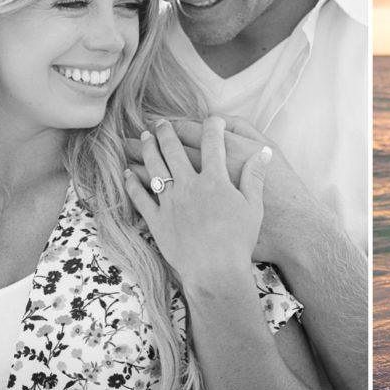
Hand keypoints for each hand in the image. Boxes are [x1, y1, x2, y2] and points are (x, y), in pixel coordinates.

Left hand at [126, 116, 327, 264]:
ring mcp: (171, 202)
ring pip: (154, 168)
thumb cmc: (239, 241)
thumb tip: (263, 153)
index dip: (213, 126)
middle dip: (167, 131)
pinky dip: (132, 183)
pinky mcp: (157, 220)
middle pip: (174, 150)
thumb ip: (255, 177)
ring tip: (143, 137)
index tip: (212, 119)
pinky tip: (127, 173)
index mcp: (215, 180)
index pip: (213, 143)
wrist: (216, 271)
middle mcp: (190, 186)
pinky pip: (140, 197)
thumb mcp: (254, 207)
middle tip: (161, 122)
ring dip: (147, 149)